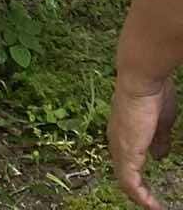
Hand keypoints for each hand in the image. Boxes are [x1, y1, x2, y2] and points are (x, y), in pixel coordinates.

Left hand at [111, 68, 176, 208]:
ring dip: (141, 198)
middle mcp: (117, 141)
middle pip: (124, 175)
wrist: (141, 80)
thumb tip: (160, 155)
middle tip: (153, 204)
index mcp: (123, 133)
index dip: (139, 178)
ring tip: (155, 208)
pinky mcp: (126, 152)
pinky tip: (153, 206)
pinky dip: (141, 198)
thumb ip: (159, 140)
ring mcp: (119, 147)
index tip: (152, 193)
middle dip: (139, 192)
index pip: (127, 162)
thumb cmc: (153, 94)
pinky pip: (130, 184)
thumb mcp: (160, 122)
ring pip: (126, 182)